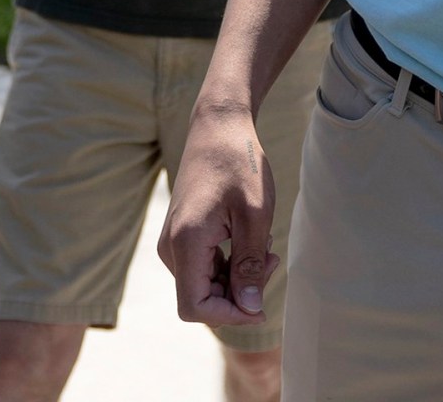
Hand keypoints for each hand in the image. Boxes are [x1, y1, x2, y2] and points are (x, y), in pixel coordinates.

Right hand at [156, 104, 278, 326]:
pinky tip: (251, 242)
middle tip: (272, 261)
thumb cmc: (239, 163)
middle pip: (201, 299)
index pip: (195, 308)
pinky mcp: (182, 236)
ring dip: (237, 279)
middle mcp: (171, 247)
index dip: (230, 315)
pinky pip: (203, 269)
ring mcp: (173, 242)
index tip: (262, 303)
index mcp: (185, 242)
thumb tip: (249, 309)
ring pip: (204, 285)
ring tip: (266, 248)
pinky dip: (229, 266)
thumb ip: (249, 264)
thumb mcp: (255, 214)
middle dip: (239, 293)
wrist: (218, 126)